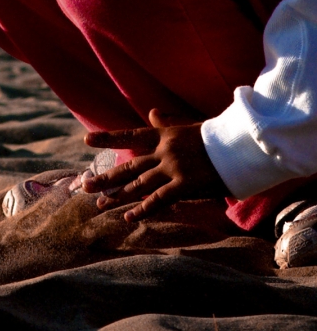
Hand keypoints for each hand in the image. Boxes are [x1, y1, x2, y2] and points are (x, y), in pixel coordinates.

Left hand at [81, 108, 229, 221]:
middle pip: (129, 166)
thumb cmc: (220, 137)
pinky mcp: (185, 184)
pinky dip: (142, 210)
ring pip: (139, 184)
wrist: (245, 146)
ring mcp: (174, 168)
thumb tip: (152, 112)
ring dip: (118, 195)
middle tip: (85, 185)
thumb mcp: (190, 126)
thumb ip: (168, 123)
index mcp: (165, 135)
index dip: (108, 138)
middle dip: (106, 177)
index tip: (87, 140)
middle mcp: (165, 151)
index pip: (131, 135)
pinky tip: (128, 217)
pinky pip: (159, 200)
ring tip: (100, 203)